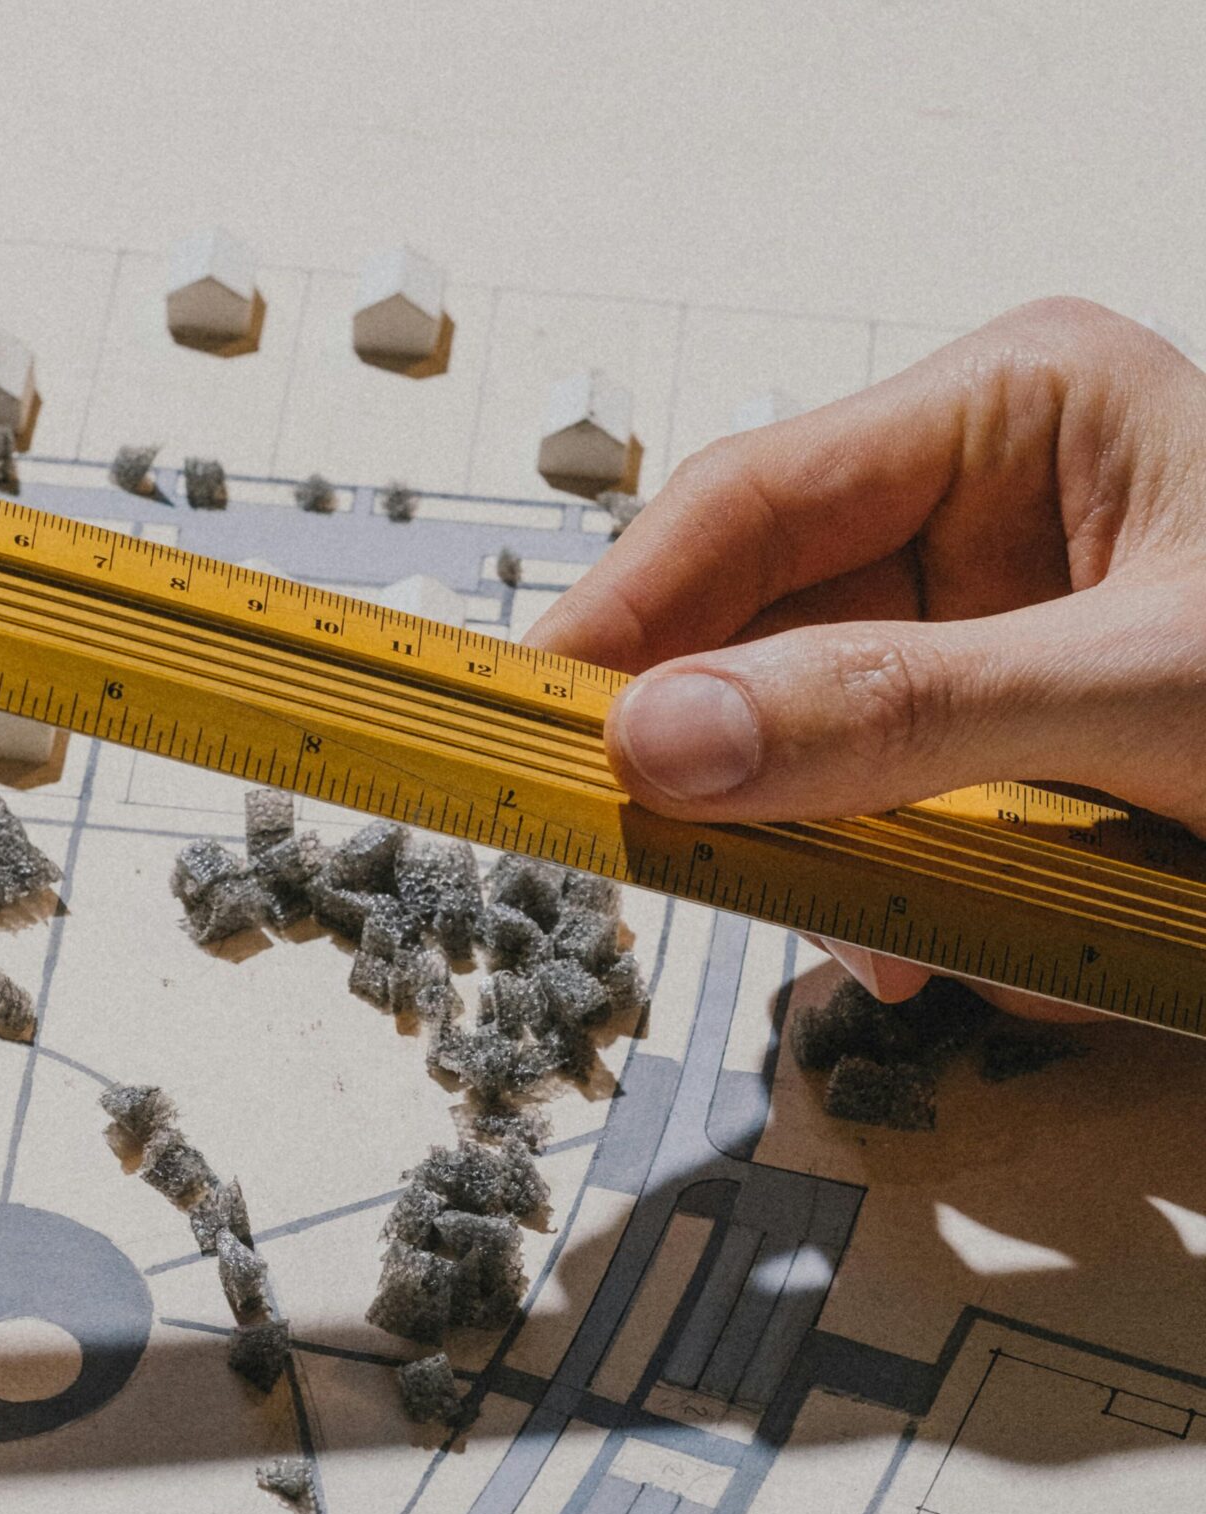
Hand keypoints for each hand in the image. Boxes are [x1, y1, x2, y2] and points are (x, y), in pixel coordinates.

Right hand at [526, 297, 1205, 1009]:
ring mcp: (988, 638)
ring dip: (872, 869)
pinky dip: (931, 907)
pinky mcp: (1006, 752)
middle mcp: (984, 513)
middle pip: (767, 642)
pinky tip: (1000, 935)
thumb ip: (898, 715)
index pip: (752, 500)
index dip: (628, 621)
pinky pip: (895, 831)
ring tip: (960, 922)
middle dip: (771, 777)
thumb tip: (672, 741)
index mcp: (1014, 414)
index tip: (541, 731)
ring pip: (823, 762)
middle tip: (727, 866)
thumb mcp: (1136, 695)